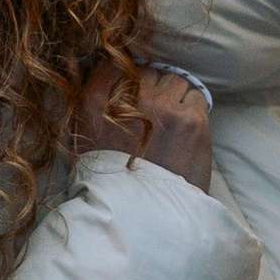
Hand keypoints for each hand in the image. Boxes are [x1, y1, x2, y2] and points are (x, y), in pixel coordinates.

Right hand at [77, 58, 212, 192]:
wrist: (141, 216)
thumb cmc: (110, 181)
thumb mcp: (83, 139)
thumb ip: (91, 103)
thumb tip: (100, 71)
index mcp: (95, 101)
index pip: (115, 63)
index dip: (128, 75)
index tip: (134, 89)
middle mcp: (129, 98)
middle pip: (149, 71)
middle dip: (152, 88)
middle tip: (155, 115)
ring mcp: (162, 107)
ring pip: (176, 80)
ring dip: (175, 97)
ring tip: (172, 125)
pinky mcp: (191, 120)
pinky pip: (196, 96)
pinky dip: (193, 110)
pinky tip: (186, 132)